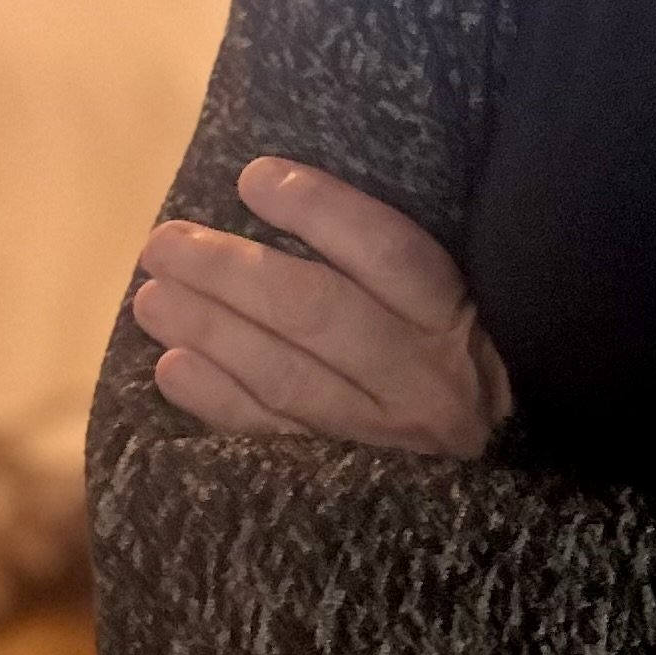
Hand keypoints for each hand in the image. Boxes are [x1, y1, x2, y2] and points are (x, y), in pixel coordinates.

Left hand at [132, 158, 513, 457]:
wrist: (503, 465)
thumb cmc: (472, 356)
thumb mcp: (467, 300)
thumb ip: (399, 258)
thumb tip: (290, 187)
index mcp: (456, 314)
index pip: (387, 251)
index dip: (319, 210)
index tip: (254, 176)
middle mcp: (421, 375)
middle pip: (318, 313)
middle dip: (232, 272)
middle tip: (165, 242)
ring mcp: (381, 433)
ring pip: (285, 376)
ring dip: (210, 331)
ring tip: (152, 296)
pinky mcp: (346, 478)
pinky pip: (274, 436)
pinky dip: (218, 400)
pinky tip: (171, 367)